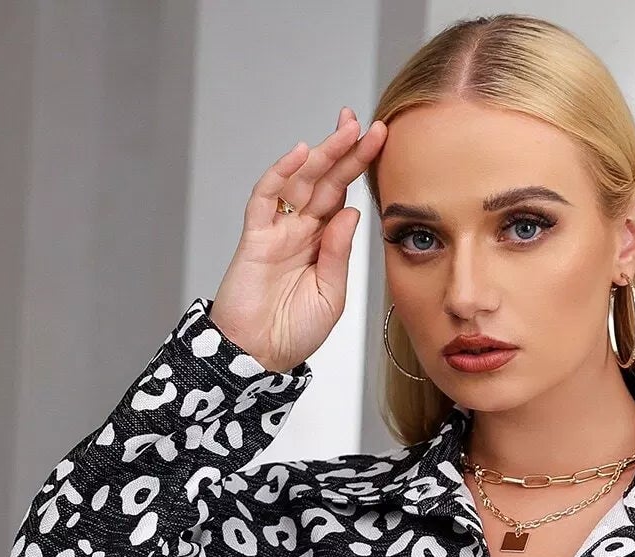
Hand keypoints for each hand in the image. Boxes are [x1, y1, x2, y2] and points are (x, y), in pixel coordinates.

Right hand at [210, 106, 387, 373]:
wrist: (258, 356)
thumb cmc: (293, 332)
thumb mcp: (332, 295)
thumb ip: (340, 254)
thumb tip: (351, 211)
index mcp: (323, 243)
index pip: (343, 195)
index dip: (358, 167)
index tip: (380, 140)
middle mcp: (300, 230)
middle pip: (324, 181)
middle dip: (343, 150)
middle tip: (364, 123)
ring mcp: (277, 231)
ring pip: (299, 181)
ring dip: (320, 155)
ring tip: (343, 130)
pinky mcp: (255, 237)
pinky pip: (265, 198)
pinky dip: (279, 174)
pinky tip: (298, 155)